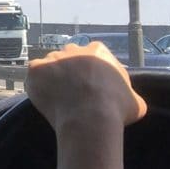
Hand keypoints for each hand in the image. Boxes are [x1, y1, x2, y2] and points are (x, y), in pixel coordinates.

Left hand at [26, 42, 146, 137]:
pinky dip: (37, 84)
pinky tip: (45, 97)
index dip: (91, 70)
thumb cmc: (115, 110)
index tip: (91, 84)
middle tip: (73, 89)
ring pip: (50, 65)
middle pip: (70, 55)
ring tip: (57, 96)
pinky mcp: (36, 69)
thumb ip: (129, 94)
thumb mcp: (136, 102)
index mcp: (98, 51)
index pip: (93, 54)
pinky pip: (34, 74)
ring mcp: (53, 58)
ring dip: (53, 77)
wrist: (89, 118)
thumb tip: (130, 100)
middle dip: (71, 69)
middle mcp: (74, 50)